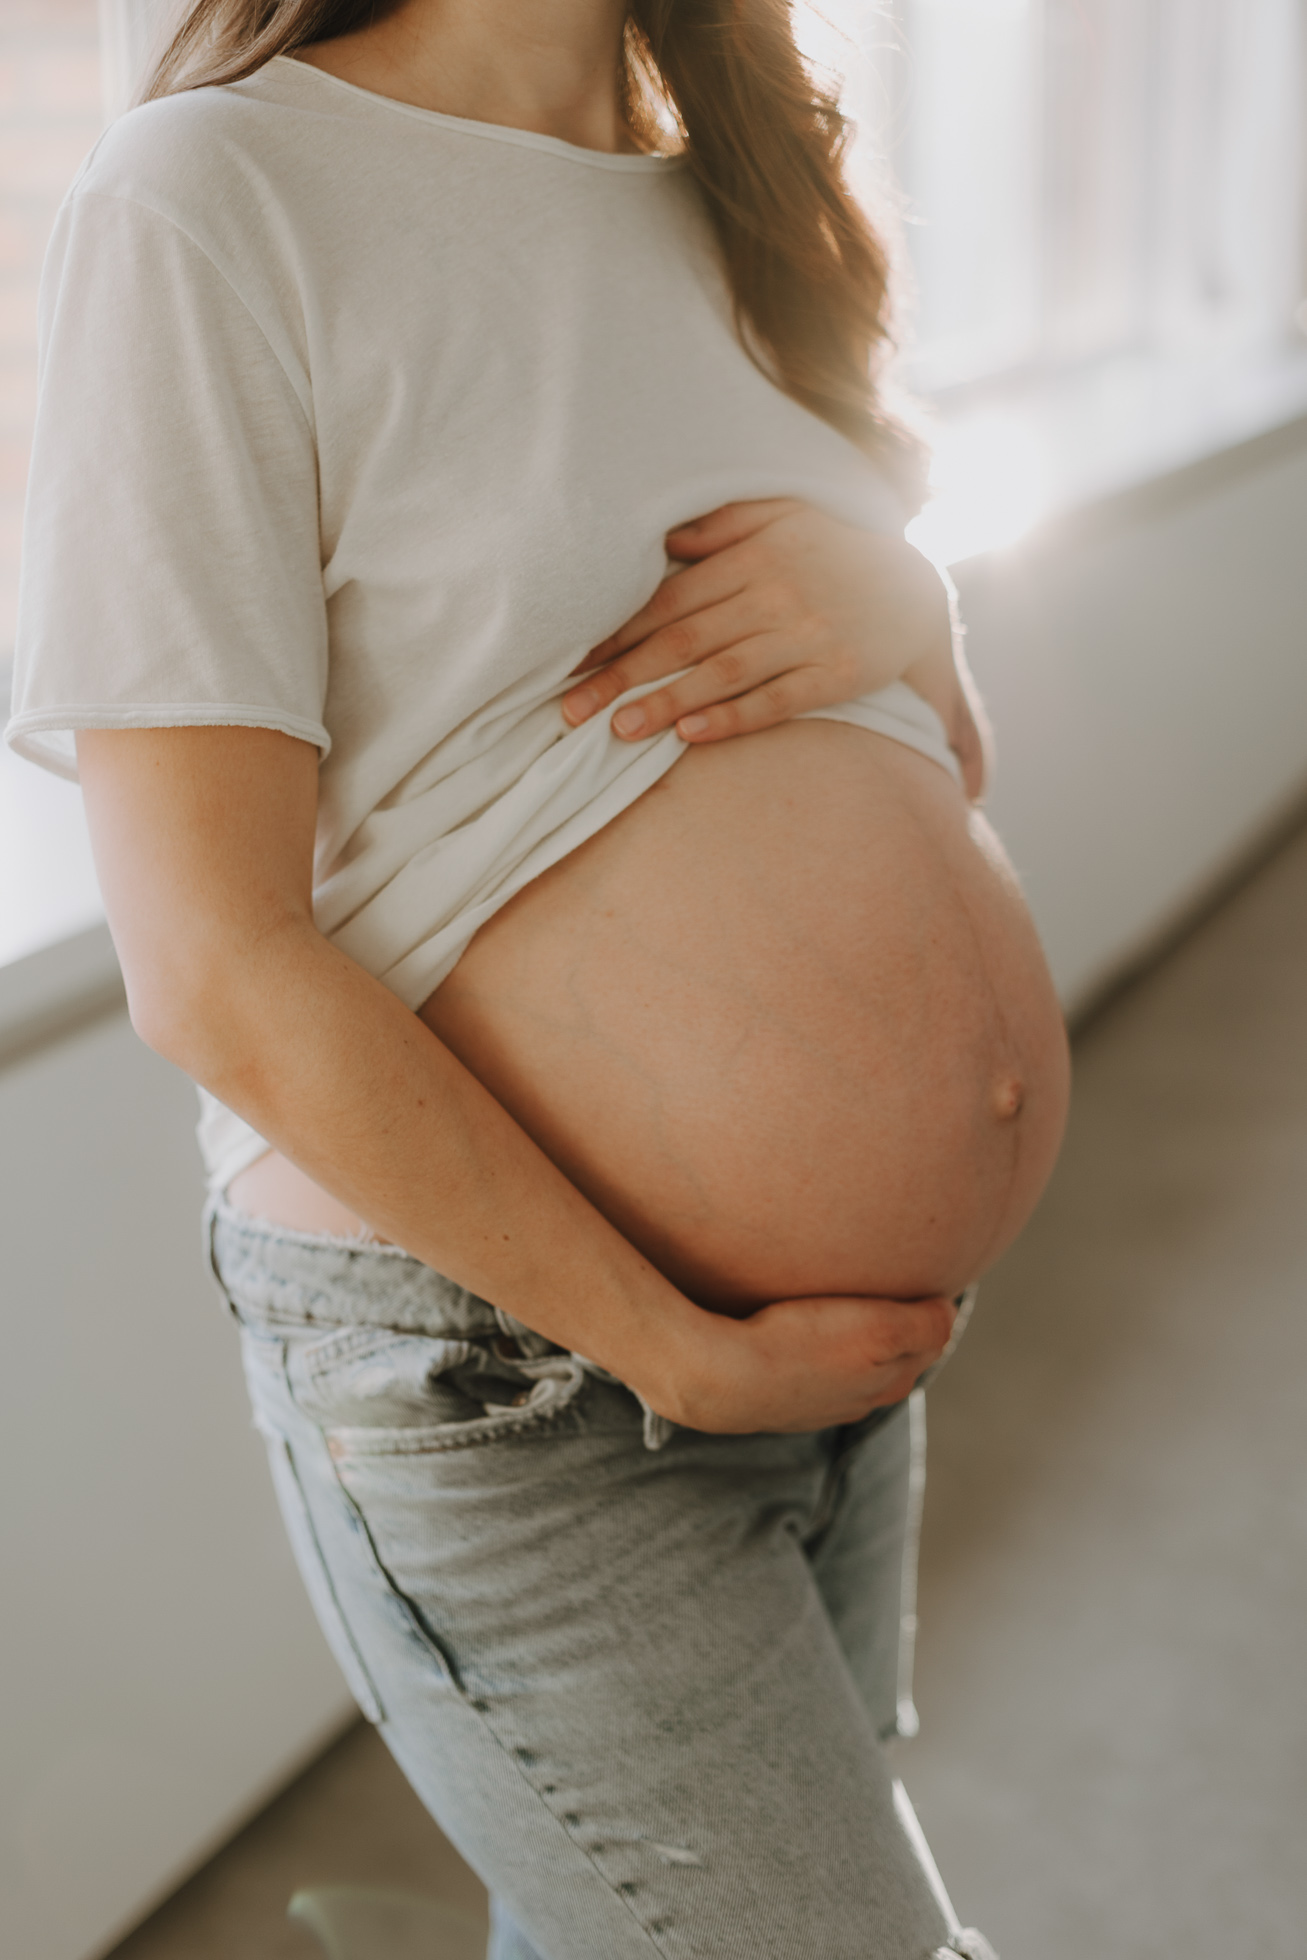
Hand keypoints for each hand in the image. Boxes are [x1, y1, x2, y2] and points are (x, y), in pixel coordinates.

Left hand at [561, 499, 990, 798]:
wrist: (916, 589)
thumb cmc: (833, 552)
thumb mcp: (783, 516)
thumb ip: (722, 525)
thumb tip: (663, 541)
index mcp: (753, 557)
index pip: (670, 599)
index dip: (617, 632)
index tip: (572, 661)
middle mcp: (775, 595)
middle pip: (685, 640)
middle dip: (623, 675)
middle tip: (571, 710)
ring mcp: (808, 636)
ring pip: (723, 673)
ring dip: (666, 703)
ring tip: (617, 730)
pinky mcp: (837, 675)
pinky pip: (777, 700)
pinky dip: (732, 718)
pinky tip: (690, 735)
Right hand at [651, 1292, 958, 1435]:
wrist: (722, 1378)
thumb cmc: (800, 1346)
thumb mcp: (881, 1330)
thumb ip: (926, 1324)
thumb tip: (948, 1311)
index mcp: (890, 1381)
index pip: (929, 1340)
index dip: (927, 1309)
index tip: (917, 1279)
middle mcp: (859, 1400)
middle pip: (893, 1356)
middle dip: (896, 1327)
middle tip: (883, 1287)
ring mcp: (817, 1403)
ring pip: (850, 1364)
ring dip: (851, 1338)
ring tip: (839, 1304)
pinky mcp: (779, 1397)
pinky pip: (809, 1367)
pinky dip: (813, 1349)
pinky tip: (795, 1329)